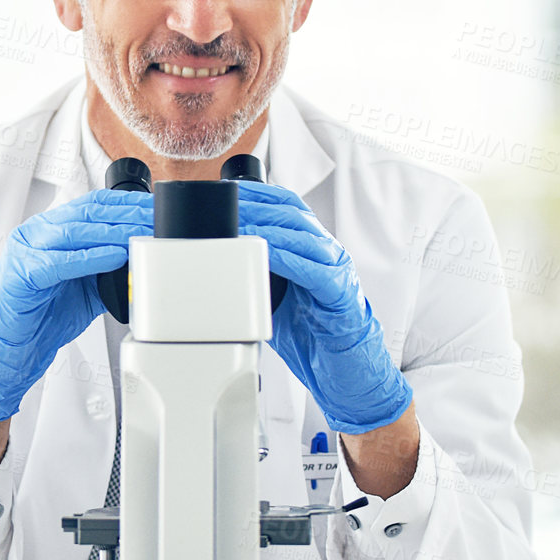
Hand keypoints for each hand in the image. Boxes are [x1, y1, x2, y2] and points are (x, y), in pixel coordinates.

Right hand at [0, 190, 155, 422]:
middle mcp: (37, 233)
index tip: (154, 207)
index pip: (93, 204)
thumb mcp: (84, 287)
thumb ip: (107, 269)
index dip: (126, 203)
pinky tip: (115, 257)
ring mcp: (26, 250)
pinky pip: (60, 261)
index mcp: (50, 230)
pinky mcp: (22, 273)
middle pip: (87, 212)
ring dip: (113, 233)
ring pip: (75, 232)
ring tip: (141, 235)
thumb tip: (143, 260)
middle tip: (155, 220)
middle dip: (126, 215)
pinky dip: (90, 258)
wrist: (7, 346)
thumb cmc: (40, 314)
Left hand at [232, 180, 412, 434]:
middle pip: (291, 213)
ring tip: (236, 227)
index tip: (225, 189)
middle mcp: (326, 251)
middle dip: (255, 206)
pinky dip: (288, 260)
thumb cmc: (308, 331)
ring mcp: (336, 270)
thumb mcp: (274, 293)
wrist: (345, 369)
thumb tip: (214, 261)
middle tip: (223, 205)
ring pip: (302, 236)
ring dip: (267, 229)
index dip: (257, 193)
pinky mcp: (340, 294)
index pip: (286, 205)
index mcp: (311, 246)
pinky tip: (265, 255)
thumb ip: (254, 272)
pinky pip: (314, 270)